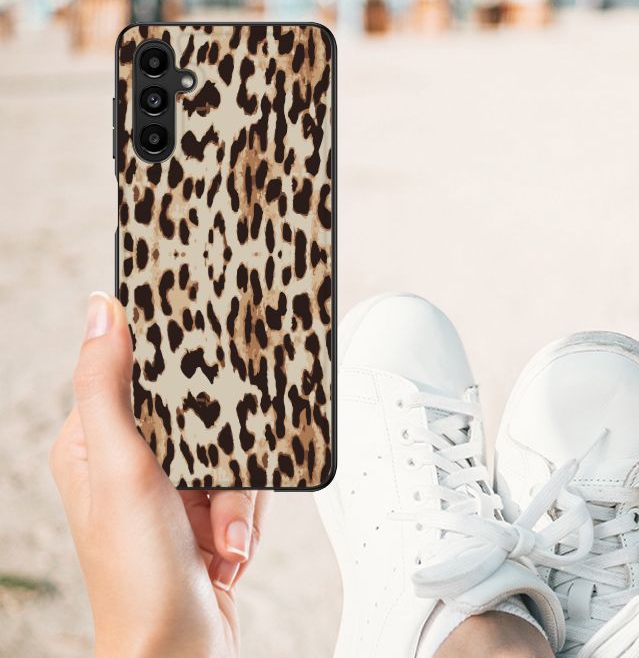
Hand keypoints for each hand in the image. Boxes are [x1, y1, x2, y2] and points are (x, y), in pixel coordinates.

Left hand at [50, 292, 269, 657]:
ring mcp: (170, 491)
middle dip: (222, 456)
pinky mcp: (204, 514)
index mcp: (94, 444)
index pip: (136, 373)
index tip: (207, 352)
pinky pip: (246, 486)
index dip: (175, 364)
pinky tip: (229, 546)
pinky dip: (247, 516)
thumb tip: (101, 312)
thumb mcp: (122, 470)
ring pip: (232, 450)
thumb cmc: (138, 579)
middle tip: (214, 488)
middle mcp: (131, 464)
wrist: (180, 652)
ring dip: (237, 497)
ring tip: (221, 534)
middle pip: (200, 413)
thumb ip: (108, 388)